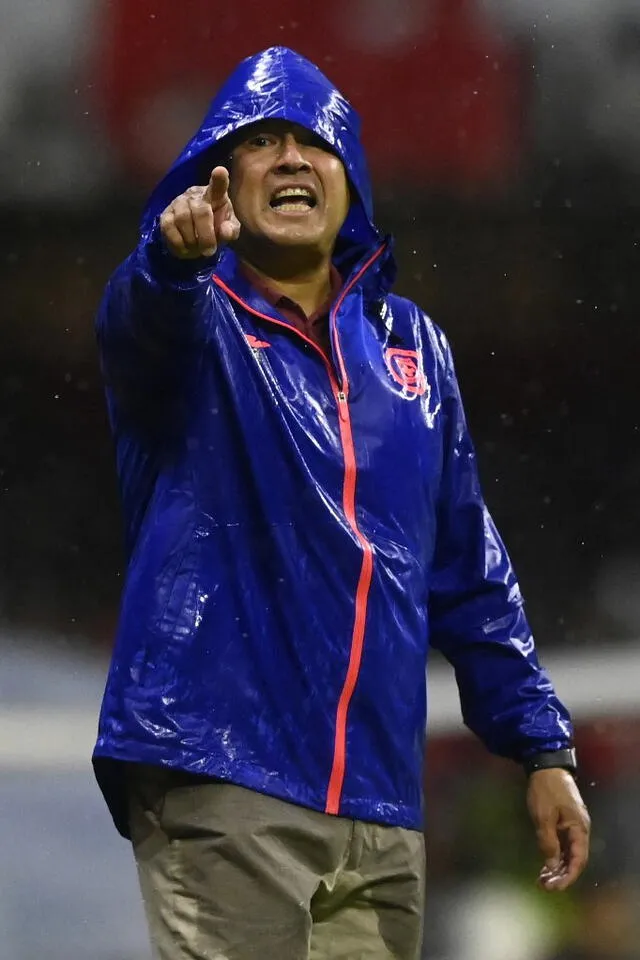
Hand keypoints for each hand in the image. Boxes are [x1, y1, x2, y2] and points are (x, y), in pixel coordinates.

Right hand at [160, 166, 240, 258]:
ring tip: (197, 251)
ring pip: (183, 220)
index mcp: (216, 195)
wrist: (196, 233)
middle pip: (200, 211)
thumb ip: (231, 230)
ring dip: (191, 240)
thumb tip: (225, 231)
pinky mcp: (165, 214)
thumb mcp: (228, 229)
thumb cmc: (216, 226)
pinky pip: (168, 228)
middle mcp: (195, 195)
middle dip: (205, 235)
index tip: (220, 171)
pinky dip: (177, 243)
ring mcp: (178, 202)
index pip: (218, 184)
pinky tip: (185, 249)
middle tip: (210, 251)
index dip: (219, 179)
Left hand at [527, 768, 590, 891]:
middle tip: (544, 887)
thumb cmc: (546, 790)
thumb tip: (552, 866)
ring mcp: (572, 827)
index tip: (554, 888)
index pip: (578, 860)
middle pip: (574, 860)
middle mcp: (579, 831)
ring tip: (542, 881)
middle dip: (561, 876)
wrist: (546, 767)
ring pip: (568, 855)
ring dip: (557, 869)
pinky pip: (563, 846)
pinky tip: (544, 866)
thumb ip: (548, 842)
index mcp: (579, 829)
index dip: (568, 877)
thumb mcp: (543, 816)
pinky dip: (554, 857)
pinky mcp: (564, 823)